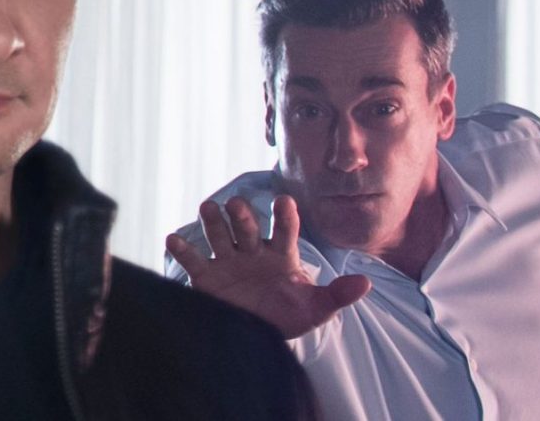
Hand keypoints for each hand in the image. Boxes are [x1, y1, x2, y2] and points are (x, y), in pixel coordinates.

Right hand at [166, 195, 370, 338]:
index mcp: (280, 254)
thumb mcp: (316, 308)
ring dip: (214, 220)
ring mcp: (228, 261)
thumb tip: (366, 284)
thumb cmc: (288, 317)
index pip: (284, 229)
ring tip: (209, 207)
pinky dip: (182, 249)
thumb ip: (337, 295)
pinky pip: (193, 259)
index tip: (284, 201)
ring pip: (219, 234)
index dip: (284, 216)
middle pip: (247, 225)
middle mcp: (252, 251)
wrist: (257, 338)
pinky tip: (173, 239)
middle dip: (243, 214)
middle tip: (238, 205)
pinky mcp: (206, 277)